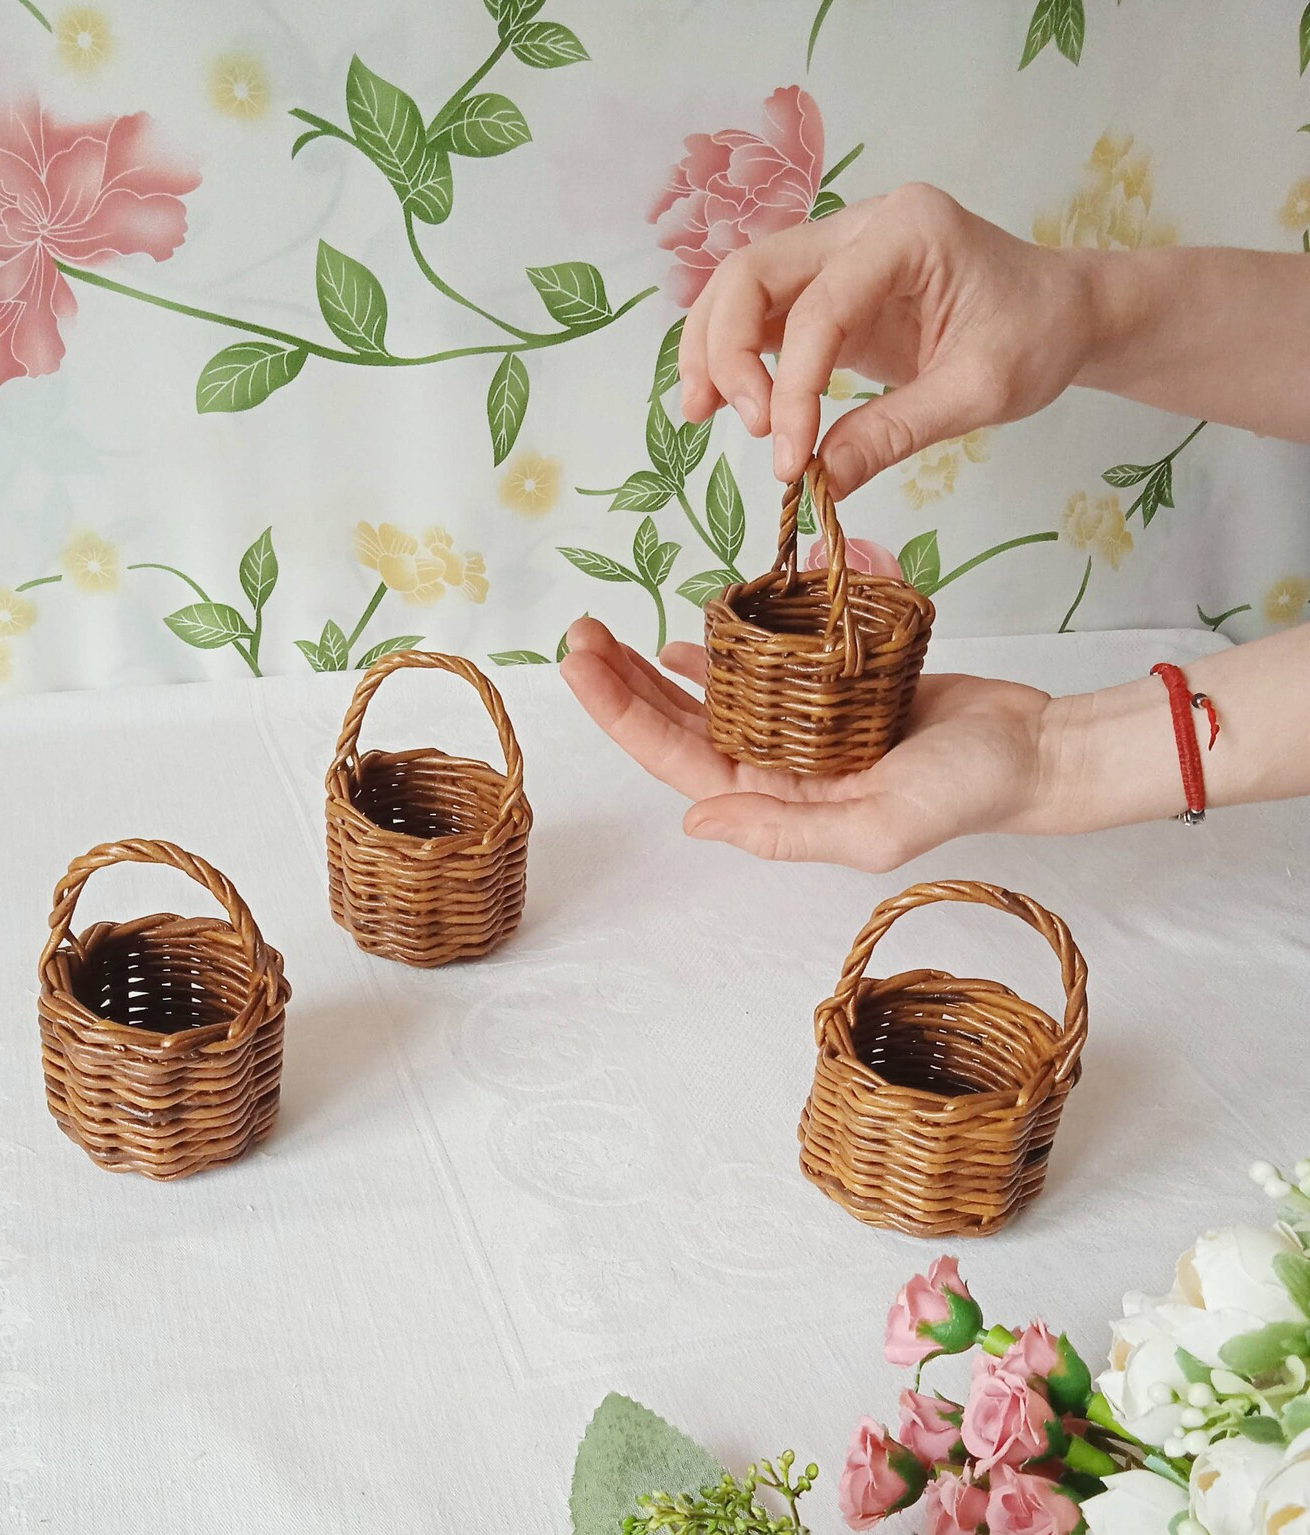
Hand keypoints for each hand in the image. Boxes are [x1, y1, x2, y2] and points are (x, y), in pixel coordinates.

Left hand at [560, 617, 1058, 869]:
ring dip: (659, 666)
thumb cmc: (967, 792)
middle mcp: (778, 768)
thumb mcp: (877, 827)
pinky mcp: (833, 692)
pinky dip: (732, 645)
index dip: (623, 713)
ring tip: (612, 630)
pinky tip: (696, 626)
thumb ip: (787, 830)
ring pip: (713, 694)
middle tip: (579, 632)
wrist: (1034, 750)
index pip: (679, 757)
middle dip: (623, 682)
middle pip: (680, 723)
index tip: (580, 664)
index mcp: (775, 802)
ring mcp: (802, 731)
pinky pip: (767, 666)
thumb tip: (695, 821)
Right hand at [680, 184, 1097, 491]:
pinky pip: (764, 314)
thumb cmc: (1036, 336)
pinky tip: (724, 403)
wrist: (1063, 312)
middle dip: (726, 350)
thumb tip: (822, 483)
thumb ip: (895, 433)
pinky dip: (735, 355)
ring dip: (713, 349)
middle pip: (753, 272)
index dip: (793, 388)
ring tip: (703, 414)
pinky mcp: (831, 289)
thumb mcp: (978, 392)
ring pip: (745, 287)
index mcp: (908, 230)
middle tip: (739, 425)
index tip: (791, 461)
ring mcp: (841, 252)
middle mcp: (862, 226)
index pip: (820, 307)